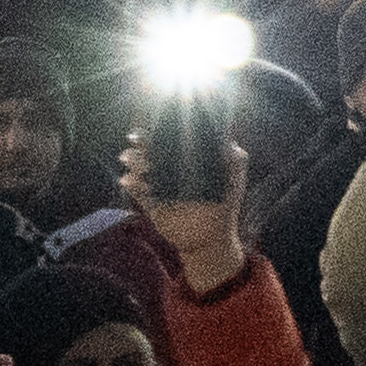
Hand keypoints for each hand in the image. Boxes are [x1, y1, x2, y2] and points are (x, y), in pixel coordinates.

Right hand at [121, 130, 249, 289]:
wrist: (211, 238)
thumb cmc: (224, 205)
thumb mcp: (234, 179)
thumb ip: (235, 158)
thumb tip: (226, 140)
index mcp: (187, 160)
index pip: (170, 140)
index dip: (158, 132)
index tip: (154, 128)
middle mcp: (169, 169)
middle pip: (149, 149)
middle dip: (140, 143)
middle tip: (135, 140)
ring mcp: (157, 184)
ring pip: (137, 166)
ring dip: (133, 160)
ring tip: (135, 162)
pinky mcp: (148, 200)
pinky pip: (134, 188)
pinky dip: (130, 182)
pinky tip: (130, 181)